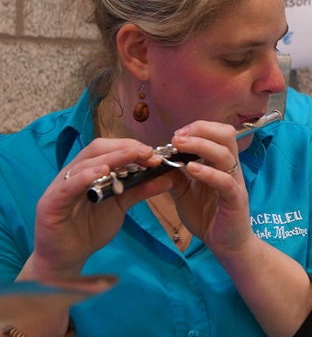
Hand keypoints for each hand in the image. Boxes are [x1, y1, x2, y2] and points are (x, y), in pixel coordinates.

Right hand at [31, 139, 167, 279]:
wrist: (67, 258)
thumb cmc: (91, 229)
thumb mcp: (121, 206)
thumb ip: (140, 191)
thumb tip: (168, 178)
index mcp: (89, 171)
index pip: (109, 148)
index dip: (132, 147)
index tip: (154, 153)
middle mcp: (73, 174)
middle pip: (97, 149)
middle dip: (125, 149)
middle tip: (148, 154)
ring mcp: (60, 187)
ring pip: (84, 164)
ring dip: (111, 158)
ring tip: (132, 156)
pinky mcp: (50, 204)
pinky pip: (68, 187)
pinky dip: (85, 177)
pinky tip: (102, 173)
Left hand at [165, 121, 252, 255]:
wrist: (225, 244)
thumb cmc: (207, 216)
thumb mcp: (184, 192)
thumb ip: (175, 175)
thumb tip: (160, 160)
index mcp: (221, 163)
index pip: (216, 133)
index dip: (197, 128)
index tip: (176, 135)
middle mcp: (231, 167)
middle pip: (226, 135)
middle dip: (200, 130)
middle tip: (177, 137)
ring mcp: (235, 182)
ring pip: (225, 153)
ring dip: (201, 145)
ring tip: (179, 146)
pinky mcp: (235, 199)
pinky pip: (225, 181)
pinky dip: (208, 172)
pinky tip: (191, 169)